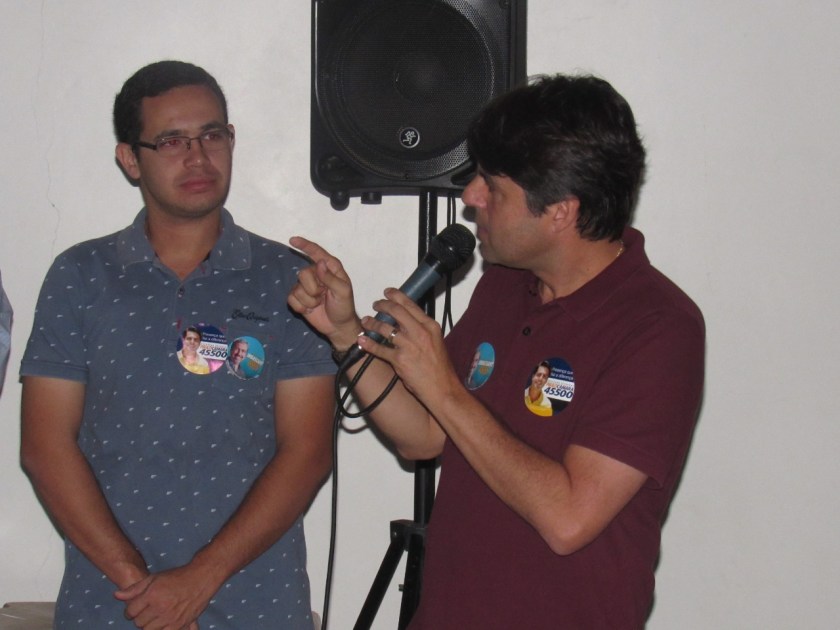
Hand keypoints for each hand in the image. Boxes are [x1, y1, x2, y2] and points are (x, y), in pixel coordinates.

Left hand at [114, 564, 214, 629]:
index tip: (136, 607)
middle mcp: (160, 607)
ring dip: (149, 624)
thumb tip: (116, 595)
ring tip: (156, 615)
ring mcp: (170, 618)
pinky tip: (163, 621)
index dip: (131, 610)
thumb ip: (134, 589)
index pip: (130, 612)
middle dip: (140, 617)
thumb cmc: (176, 577)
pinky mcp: (179, 625)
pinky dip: (160, 628)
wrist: (201, 578)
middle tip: (148, 610)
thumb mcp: (154, 578)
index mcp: (152, 595)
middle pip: (139, 623)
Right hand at [288, 237, 362, 348]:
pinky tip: (311, 309)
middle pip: (303, 273)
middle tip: (323, 296)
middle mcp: (317, 274)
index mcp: (330, 268)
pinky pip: (291, 299)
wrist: (338, 326)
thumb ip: (331, 278)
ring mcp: (306, 286)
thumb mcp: (342, 291)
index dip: (304, 245)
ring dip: (309, 300)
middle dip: (313, 289)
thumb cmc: (344, 307)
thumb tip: (320, 263)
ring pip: (297, 288)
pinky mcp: (298, 298)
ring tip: (319, 304)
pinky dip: (301, 307)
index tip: (293, 240)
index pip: (316, 253)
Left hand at [358, 288, 460, 403]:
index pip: (410, 305)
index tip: (387, 292)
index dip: (396, 296)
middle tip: (375, 304)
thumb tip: (406, 321)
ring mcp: (409, 346)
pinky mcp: (399, 360)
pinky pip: (379, 349)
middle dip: (382, 305)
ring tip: (366, 322)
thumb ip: (422, 329)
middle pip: (396, 311)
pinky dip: (368, 344)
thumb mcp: (436, 341)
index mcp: (430, 326)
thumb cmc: (440, 368)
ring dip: (372, 323)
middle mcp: (420, 333)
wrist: (442, 388)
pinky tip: (361, 341)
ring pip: (385, 328)